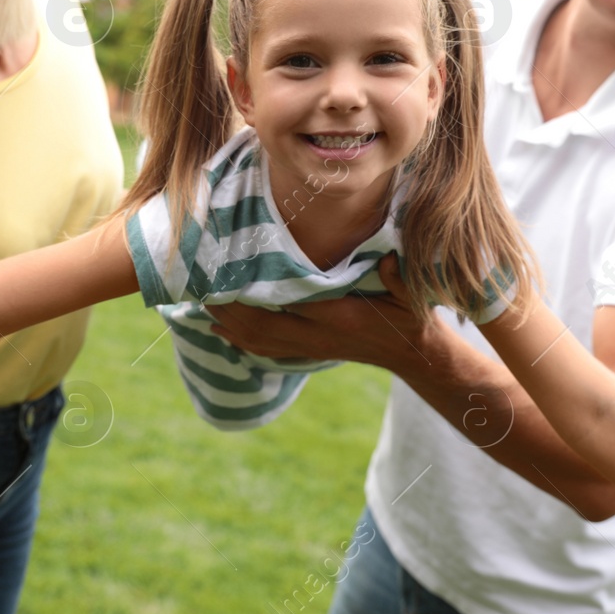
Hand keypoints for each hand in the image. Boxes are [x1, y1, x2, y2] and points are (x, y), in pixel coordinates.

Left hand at [206, 254, 438, 369]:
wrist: (411, 354)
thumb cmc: (410, 319)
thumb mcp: (412, 297)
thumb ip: (399, 279)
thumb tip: (391, 259)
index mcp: (338, 318)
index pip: (291, 303)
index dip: (260, 290)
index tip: (235, 272)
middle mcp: (318, 336)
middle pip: (263, 325)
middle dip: (232, 308)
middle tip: (204, 286)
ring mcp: (311, 347)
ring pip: (260, 340)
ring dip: (230, 324)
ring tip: (203, 306)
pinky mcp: (308, 352)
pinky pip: (266, 350)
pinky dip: (240, 341)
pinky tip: (220, 331)